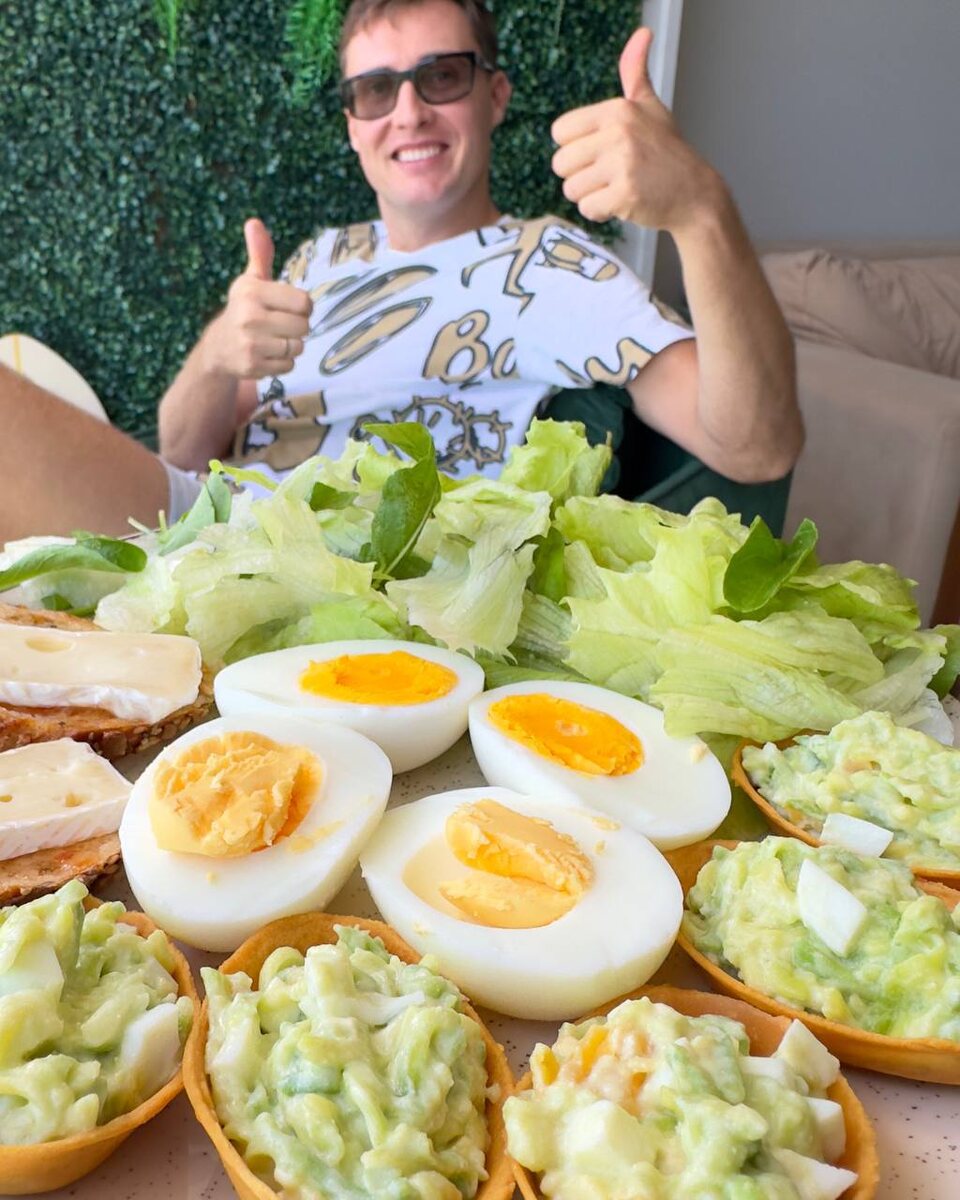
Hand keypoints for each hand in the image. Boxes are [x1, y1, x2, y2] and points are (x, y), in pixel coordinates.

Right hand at [202, 218, 311, 378]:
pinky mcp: (252, 365)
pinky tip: (267, 354)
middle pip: (303, 327)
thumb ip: (260, 254)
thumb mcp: (251, 280)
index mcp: (252, 291)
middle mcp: (249, 316)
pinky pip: (289, 365)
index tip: (286, 307)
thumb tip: (254, 222)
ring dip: (291, 346)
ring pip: (297, 347)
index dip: (302, 307)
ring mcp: (250, 343)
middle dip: (297, 328)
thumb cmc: (245, 309)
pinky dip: (283, 363)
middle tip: (278, 326)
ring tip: (272, 340)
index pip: (304, 302)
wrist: (219, 348)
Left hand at [551, 28, 718, 231]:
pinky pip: (588, 209)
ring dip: (589, 196)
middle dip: (579, 176)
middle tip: (608, 175)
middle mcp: (618, 133)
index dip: (574, 148)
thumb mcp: (650, 107)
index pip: (559, 132)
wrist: (694, 193)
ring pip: (571, 189)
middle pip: (560, 163)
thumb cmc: (668, 152)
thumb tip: (641, 34)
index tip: (598, 153)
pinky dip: (601, 213)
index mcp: (617, 110)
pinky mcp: (625, 195)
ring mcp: (622, 165)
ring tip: (615, 188)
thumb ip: (635, 74)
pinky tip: (621, 204)